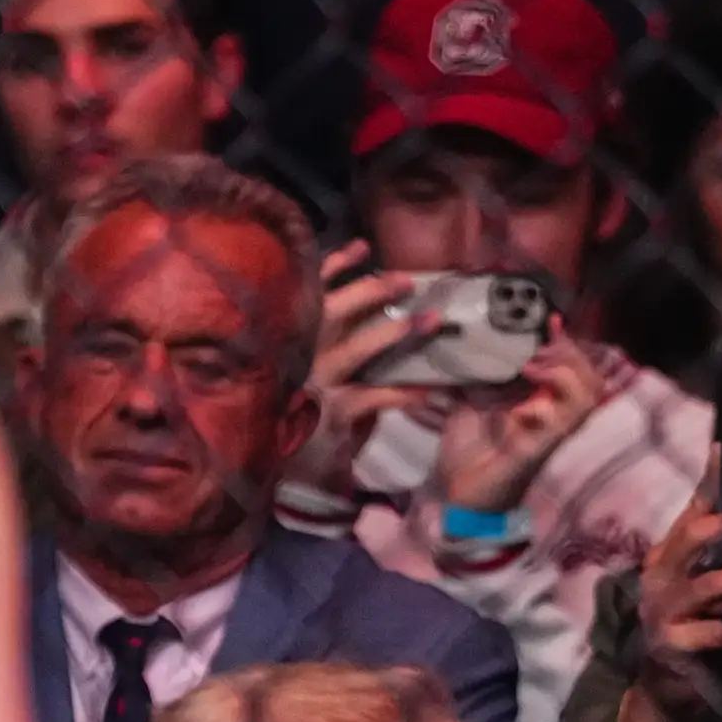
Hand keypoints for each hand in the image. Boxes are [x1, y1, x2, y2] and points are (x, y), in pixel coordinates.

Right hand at [292, 239, 430, 497]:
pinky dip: (402, 392)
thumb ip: (336, 346)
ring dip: (393, 334)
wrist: (293, 475)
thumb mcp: (318, 375)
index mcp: (295, 342)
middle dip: (370, 290)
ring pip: (354, 350)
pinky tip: (427, 391)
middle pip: (332, 311)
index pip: (311, 294)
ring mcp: (314, 385)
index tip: (363, 247)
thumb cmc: (310, 419)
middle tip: (406, 281)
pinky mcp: (331, 415)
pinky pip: (373, 397)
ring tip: (428, 322)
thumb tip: (380, 316)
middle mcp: (300, 356)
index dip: (336, 266)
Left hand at [435, 331, 608, 515]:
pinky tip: (521, 406)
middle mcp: (555, 417)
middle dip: (571, 354)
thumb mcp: (471, 396)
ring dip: (564, 375)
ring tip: (531, 367)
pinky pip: (557, 429)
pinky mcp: (536, 454)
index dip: (569, 342)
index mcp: (544, 400)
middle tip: (538, 348)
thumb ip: (481, 369)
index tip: (550, 320)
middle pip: (593, 380)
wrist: (452, 491)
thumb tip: (475, 334)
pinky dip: (543, 410)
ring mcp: (549, 437)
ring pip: (586, 401)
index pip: (577, 367)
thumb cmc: (467, 447)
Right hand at [615, 451, 721, 721]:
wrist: (670, 694)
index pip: (692, 508)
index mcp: (669, 554)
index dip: (711, 479)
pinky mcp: (673, 647)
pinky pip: (716, 632)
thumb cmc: (699, 631)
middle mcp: (658, 576)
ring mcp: (661, 611)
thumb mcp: (712, 585)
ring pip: (709, 584)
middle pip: (693, 535)